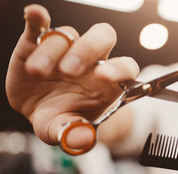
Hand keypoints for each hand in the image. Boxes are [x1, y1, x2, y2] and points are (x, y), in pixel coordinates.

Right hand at [5, 4, 138, 149]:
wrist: (37, 112)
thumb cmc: (61, 120)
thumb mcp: (66, 131)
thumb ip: (76, 135)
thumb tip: (82, 139)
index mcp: (107, 82)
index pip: (126, 66)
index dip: (120, 68)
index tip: (104, 76)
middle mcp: (91, 60)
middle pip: (103, 37)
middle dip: (86, 51)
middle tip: (68, 72)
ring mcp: (66, 48)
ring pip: (69, 34)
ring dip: (53, 50)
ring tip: (37, 72)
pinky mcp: (38, 42)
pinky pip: (42, 25)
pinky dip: (39, 19)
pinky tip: (36, 16)